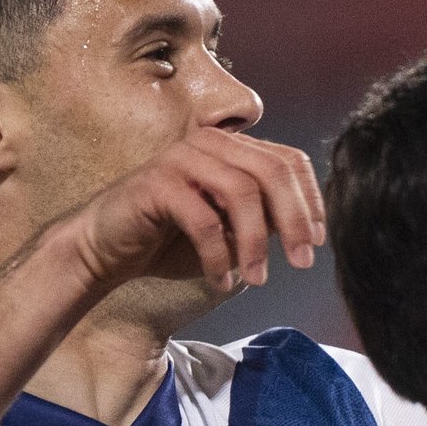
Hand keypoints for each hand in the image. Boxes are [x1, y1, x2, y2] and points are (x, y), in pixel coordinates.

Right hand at [66, 130, 323, 295]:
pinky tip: (220, 281)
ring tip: (256, 279)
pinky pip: (204, 220)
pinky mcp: (156, 183)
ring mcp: (182, 159)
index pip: (289, 161)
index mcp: (232, 149)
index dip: (311, 201)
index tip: (319, 241)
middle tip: (302, 263)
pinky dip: (218, 257)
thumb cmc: (171, 239)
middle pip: (273, 172)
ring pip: (241, 192)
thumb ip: (266, 219)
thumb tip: (309, 228)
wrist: (108, 249)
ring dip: (256, 244)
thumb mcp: (232, 229)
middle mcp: (210, 144)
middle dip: (295, 221)